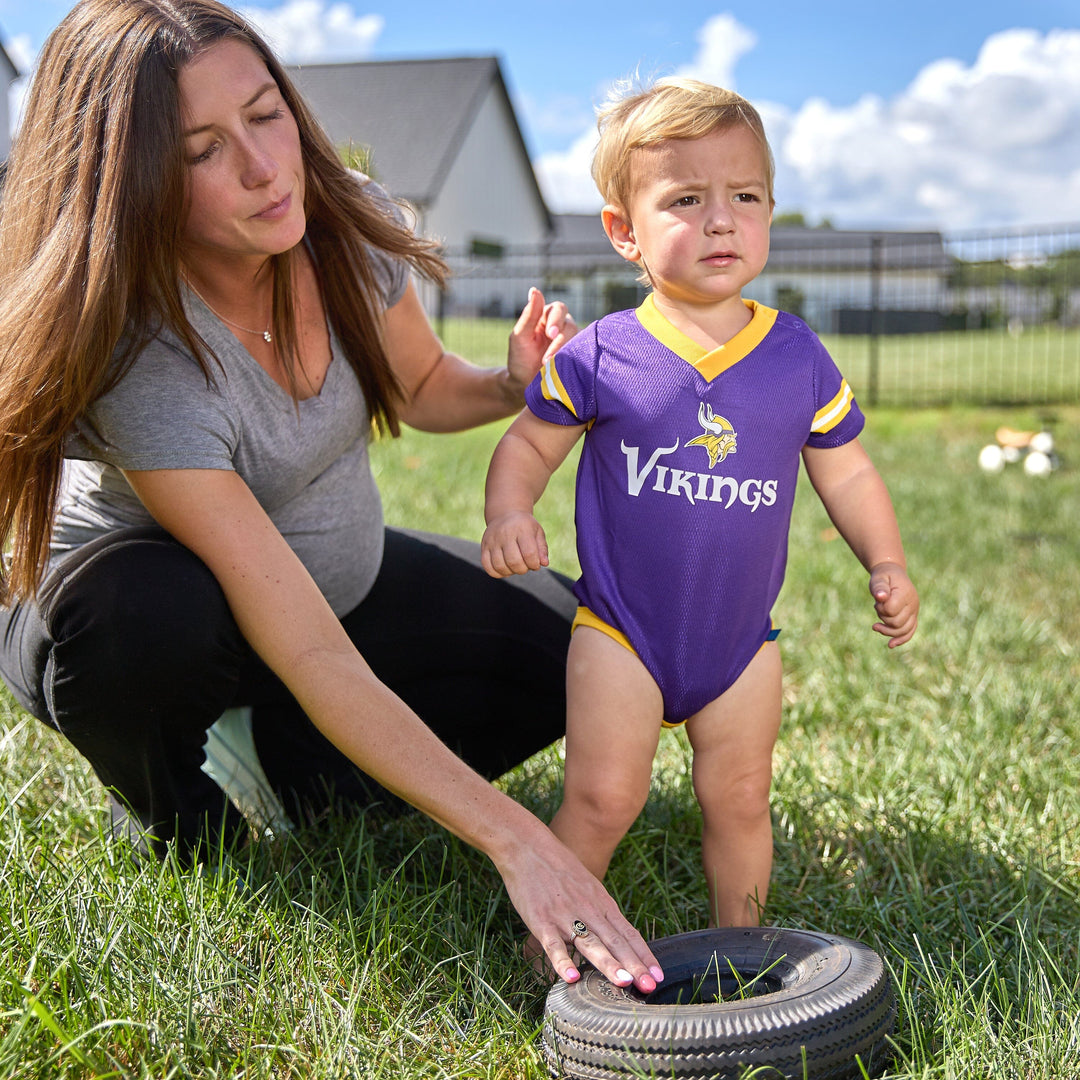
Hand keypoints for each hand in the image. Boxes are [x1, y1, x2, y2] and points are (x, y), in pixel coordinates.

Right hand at [481, 511, 548, 576]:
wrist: (505, 514)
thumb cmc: (525, 527)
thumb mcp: (537, 533)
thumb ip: (542, 549)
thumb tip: (544, 563)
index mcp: (522, 528)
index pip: (529, 553)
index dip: (534, 564)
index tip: (535, 564)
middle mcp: (505, 533)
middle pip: (513, 561)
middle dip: (523, 569)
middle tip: (526, 566)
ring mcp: (492, 540)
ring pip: (500, 566)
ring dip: (511, 572)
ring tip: (516, 567)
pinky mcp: (484, 546)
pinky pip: (487, 566)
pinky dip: (497, 573)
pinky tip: (505, 569)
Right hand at [497, 829, 663, 992]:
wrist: (528, 846)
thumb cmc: (558, 867)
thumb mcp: (587, 885)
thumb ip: (600, 910)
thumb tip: (615, 935)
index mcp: (601, 903)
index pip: (628, 933)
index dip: (643, 955)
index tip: (658, 977)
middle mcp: (588, 910)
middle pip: (615, 941)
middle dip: (634, 965)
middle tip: (650, 987)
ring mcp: (565, 916)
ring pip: (590, 944)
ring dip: (608, 964)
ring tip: (624, 983)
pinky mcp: (541, 921)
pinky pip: (553, 945)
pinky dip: (562, 961)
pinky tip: (571, 978)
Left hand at [506, 287, 578, 394]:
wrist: (524, 384)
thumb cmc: (519, 359)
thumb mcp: (519, 336)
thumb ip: (529, 315)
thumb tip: (534, 290)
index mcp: (547, 316)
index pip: (559, 309)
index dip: (557, 319)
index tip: (550, 334)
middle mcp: (562, 326)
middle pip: (570, 324)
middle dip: (561, 339)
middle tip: (548, 356)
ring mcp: (572, 341)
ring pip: (579, 339)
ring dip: (565, 352)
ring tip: (550, 366)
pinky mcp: (579, 356)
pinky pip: (584, 353)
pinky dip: (577, 359)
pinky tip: (568, 368)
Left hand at [869, 562, 918, 646]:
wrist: (892, 574)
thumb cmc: (883, 576)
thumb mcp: (878, 578)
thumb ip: (879, 587)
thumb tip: (881, 597)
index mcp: (905, 594)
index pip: (892, 610)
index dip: (881, 609)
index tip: (878, 601)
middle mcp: (913, 604)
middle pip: (897, 623)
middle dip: (883, 618)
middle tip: (877, 607)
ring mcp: (914, 612)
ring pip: (903, 631)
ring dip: (887, 630)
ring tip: (876, 626)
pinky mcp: (912, 617)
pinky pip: (909, 632)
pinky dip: (900, 639)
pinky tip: (890, 645)